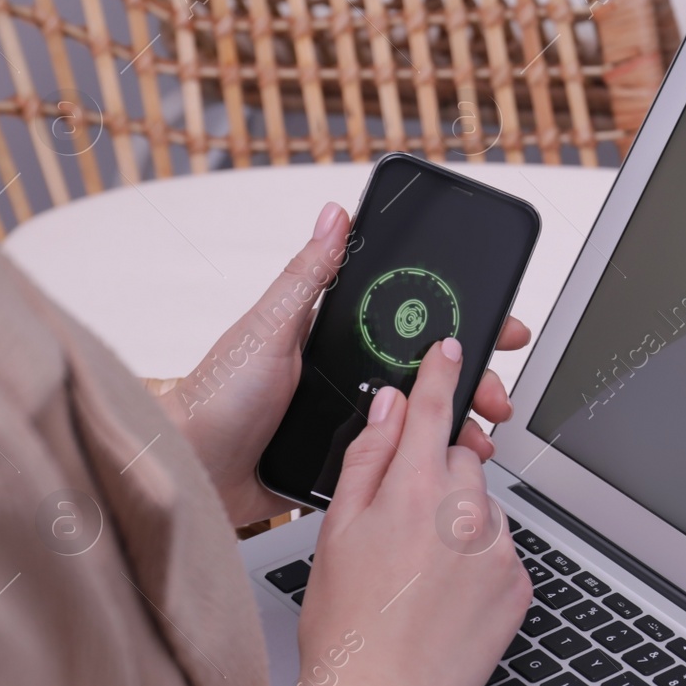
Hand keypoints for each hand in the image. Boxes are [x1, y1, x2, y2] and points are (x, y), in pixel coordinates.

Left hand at [158, 200, 532, 525]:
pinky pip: (396, 463)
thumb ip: (307, 276)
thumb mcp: (269, 328)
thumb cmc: (215, 397)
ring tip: (476, 438)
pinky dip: (425, 466)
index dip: (458, 324)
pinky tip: (444, 471)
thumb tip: (334, 214)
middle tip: (496, 393)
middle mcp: (346, 377)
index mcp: (334, 338)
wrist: (188, 471)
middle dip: (470, 382)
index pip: (411, 323)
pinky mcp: (342, 464)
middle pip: (426, 375)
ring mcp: (347, 422)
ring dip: (455, 428)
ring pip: (419, 422)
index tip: (497, 326)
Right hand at [292, 339, 531, 685]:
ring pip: (481, 508)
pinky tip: (443, 596)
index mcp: (412, 490)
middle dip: (435, 477)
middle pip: (459, 461)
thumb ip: (366, 458)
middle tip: (399, 526)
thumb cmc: (347, 624)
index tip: (450, 349)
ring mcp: (498, 549)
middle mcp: (464, 512)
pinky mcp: (520, 584)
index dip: (440, 373)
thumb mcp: (336, 530)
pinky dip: (478, 562)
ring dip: (458, 524)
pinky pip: (501, 551)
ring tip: (417, 575)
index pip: (432, 409)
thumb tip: (387, 406)